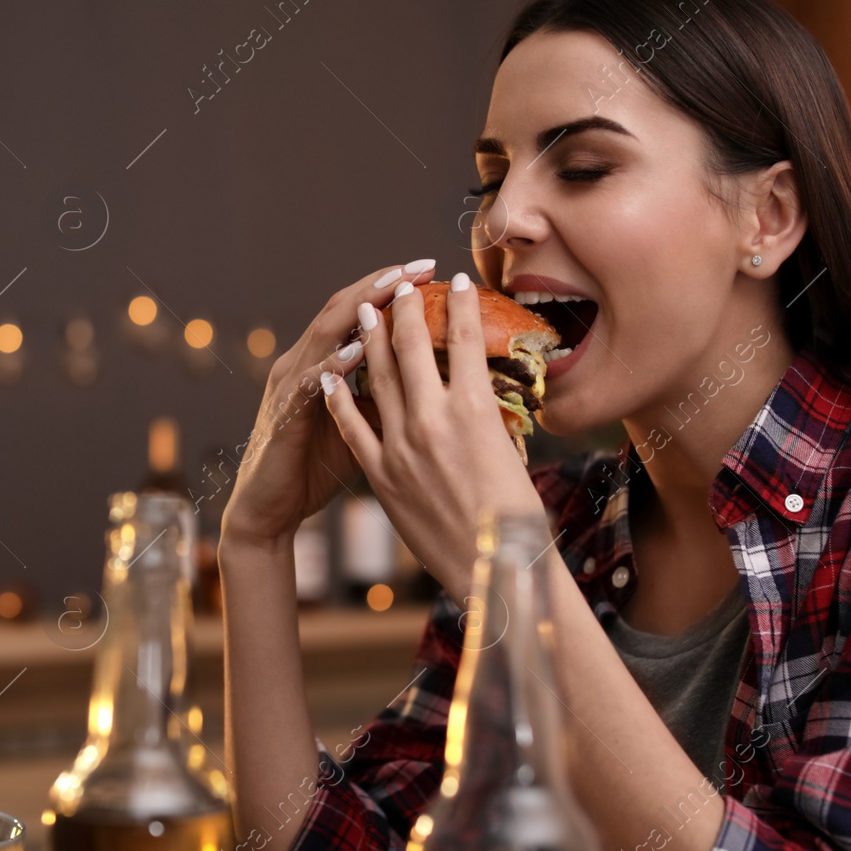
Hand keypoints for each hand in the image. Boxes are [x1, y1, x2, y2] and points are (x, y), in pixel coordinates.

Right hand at [221, 259, 438, 548]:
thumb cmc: (316, 466)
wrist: (269, 508)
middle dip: (381, 284)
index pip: (359, 310)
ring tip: (393, 291)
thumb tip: (442, 383)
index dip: (392, 287)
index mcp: (322, 361)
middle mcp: (302, 362)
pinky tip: (357, 351)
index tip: (431, 271)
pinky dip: (333, 363)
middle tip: (420, 266)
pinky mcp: (283, 414)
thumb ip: (389, 397)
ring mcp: (289, 384)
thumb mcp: (363, 425)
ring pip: (324, 333)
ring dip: (359, 309)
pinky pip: (309, 382)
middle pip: (341, 307)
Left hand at [321, 271, 545, 595]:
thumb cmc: (517, 515)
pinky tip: (333, 374)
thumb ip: (484, 416)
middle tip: (401, 286)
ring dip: (371, 339)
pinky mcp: (381, 474)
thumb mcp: (509, 450)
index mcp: (475, 408)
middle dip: (405, 310)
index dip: (461, 304)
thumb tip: (475, 391)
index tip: (458, 281)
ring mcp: (402, 446)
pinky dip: (341, 397)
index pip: (466, 338)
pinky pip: (353, 426)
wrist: (493, 569)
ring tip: (366, 311)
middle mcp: (434, 418)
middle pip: (413, 347)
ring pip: (378, 377)